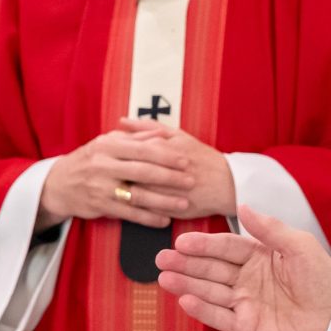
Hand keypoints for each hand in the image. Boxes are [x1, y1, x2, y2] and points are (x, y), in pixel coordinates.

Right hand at [39, 124, 195, 229]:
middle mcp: (104, 165)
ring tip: (184, 203)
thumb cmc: (91, 159)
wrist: (59, 183)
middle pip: (143, 172)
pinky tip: (164, 219)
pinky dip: (148, 217)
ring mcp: (101, 187)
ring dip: (163, 201)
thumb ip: (135, 137)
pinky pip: (129, 213)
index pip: (142, 149)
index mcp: (108, 145)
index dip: (166, 155)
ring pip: (138, 195)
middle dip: (170, 177)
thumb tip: (163, 134)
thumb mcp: (108, 142)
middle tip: (191, 181)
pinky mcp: (100, 206)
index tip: (185, 160)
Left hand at [111, 118, 235, 218]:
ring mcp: (170, 189)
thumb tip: (121, 120)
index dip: (114, 156)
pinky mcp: (174, 207)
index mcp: (164, 148)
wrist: (225, 182)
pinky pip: (148, 210)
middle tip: (104, 176)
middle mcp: (166, 168)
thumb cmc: (199, 156)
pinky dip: (136, 208)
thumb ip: (148, 127)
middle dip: (115, 175)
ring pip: (137, 192)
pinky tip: (128, 205)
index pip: (129, 151)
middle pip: (130, 172)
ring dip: (123, 193)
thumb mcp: (177, 135)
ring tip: (115, 190)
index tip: (105, 158)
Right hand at [155, 206, 330, 330]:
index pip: (225, 248)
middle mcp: (248, 279)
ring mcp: (246, 303)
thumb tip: (242, 205)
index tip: (182, 240)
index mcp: (259, 256)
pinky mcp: (247, 327)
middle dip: (187, 263)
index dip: (204, 244)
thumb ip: (269, 228)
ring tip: (165, 277)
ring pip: (210, 292)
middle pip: (211, 269)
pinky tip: (185, 299)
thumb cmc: (324, 278)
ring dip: (187, 284)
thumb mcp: (299, 246)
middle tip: (162, 257)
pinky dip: (202, 310)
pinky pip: (220, 318)